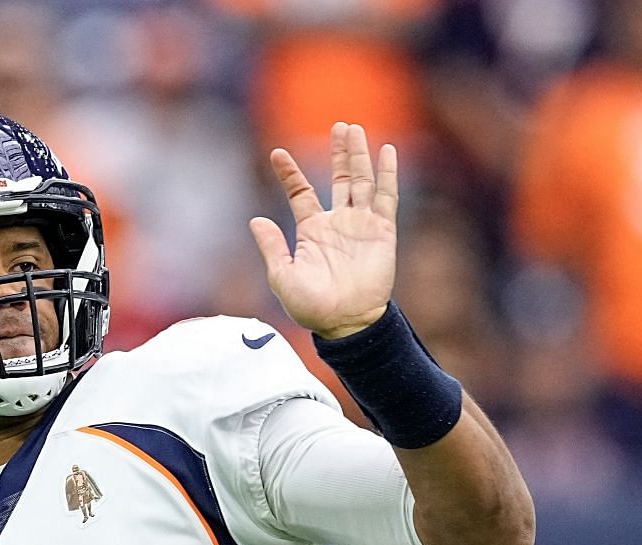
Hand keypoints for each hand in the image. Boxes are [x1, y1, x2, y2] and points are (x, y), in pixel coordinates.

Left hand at [250, 122, 398, 339]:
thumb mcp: (282, 277)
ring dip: (358, 156)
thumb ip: (272, 247)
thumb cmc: (311, 307)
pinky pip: (387, 197)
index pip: (301, 193)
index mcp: (312, 230)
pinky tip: (386, 151)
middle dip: (338, 153)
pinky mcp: (383, 231)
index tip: (276, 153)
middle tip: (338, 124)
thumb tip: (255, 220)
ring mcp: (361, 225)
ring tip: (354, 129)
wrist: (345, 323)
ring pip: (361, 181)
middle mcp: (338, 222)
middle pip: (339, 178)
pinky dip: (387, 174)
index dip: (289, 173)